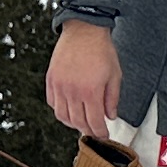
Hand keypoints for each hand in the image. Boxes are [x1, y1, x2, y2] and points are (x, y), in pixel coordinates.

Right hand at [45, 19, 125, 139]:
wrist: (84, 30)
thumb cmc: (101, 50)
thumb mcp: (115, 75)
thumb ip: (112, 99)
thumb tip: (110, 116)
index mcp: (91, 92)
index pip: (94, 122)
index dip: (100, 133)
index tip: (104, 135)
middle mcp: (73, 92)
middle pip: (78, 122)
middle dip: (87, 130)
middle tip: (94, 131)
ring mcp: (59, 86)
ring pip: (62, 116)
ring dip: (72, 123)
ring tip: (81, 122)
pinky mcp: (51, 80)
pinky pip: (52, 103)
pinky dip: (60, 110)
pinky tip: (69, 109)